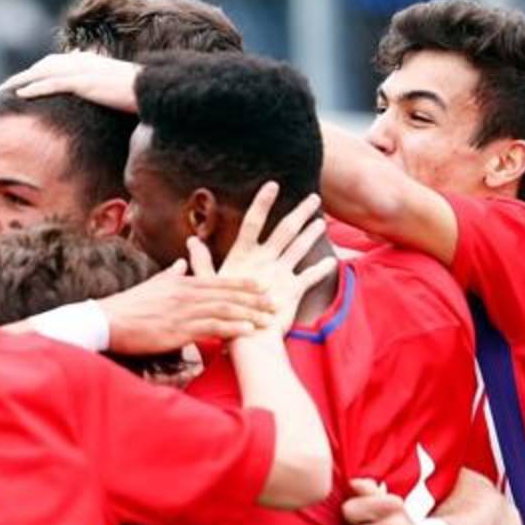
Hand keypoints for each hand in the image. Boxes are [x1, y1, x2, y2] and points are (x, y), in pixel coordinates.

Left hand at [0, 51, 139, 112]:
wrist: (151, 92)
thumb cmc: (136, 94)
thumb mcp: (111, 88)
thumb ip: (97, 88)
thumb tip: (90, 97)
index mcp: (87, 61)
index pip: (53, 64)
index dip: (33, 73)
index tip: (18, 84)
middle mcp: (81, 61)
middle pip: (42, 66)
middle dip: (20, 76)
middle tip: (1, 88)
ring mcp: (82, 71)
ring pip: (42, 73)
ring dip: (20, 81)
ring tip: (1, 91)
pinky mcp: (84, 83)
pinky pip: (53, 85)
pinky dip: (35, 88)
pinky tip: (21, 95)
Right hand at [98, 259, 276, 354]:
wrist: (107, 321)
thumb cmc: (127, 306)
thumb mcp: (152, 285)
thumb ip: (171, 274)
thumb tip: (183, 262)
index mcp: (181, 283)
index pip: (218, 280)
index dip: (242, 283)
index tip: (262, 285)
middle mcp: (185, 293)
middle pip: (227, 294)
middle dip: (253, 298)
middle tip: (275, 302)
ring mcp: (183, 311)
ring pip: (224, 309)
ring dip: (249, 314)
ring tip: (268, 320)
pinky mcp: (177, 329)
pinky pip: (211, 327)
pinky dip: (231, 327)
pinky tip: (247, 331)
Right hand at [188, 182, 336, 334]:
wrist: (243, 340)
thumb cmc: (219, 312)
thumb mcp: (203, 283)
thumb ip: (201, 262)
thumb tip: (191, 242)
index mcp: (241, 256)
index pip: (252, 222)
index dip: (262, 203)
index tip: (273, 185)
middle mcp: (262, 261)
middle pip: (284, 230)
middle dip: (300, 212)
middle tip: (314, 198)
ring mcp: (278, 276)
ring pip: (299, 249)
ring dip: (312, 234)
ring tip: (323, 222)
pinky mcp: (291, 293)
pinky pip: (309, 278)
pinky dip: (321, 270)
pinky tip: (332, 263)